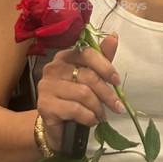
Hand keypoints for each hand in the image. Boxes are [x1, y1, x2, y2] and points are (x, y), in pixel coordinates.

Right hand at [36, 34, 122, 151]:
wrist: (56, 124)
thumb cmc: (74, 98)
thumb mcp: (91, 77)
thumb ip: (101, 58)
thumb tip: (113, 37)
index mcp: (65, 56)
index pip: (87, 53)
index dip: (105, 67)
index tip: (117, 81)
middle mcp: (53, 67)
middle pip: (88, 76)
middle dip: (107, 94)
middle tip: (117, 107)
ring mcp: (47, 86)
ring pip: (83, 94)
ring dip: (98, 108)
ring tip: (101, 115)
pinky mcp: (45, 104)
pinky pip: (75, 109)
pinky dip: (88, 117)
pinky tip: (90, 120)